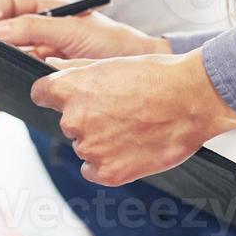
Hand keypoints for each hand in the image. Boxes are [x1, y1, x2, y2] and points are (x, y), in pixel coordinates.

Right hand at [0, 0, 170, 60]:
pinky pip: (25, 71)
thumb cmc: (111, 43)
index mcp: (50, 11)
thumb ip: (34, 27)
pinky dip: (15, 74)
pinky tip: (10, 80)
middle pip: (8, 29)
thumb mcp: (71, 31)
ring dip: (3, 58)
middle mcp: (45, 29)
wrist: (137, 67)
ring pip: (14, 52)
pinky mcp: (50, 73)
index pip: (10, 6)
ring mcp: (47, 51)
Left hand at [30, 51, 235, 185]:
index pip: (41, 94)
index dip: (55, 94)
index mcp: (70, 88)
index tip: (70, 97)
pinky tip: (132, 148)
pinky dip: (110, 163)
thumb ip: (75, 69)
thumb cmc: (158, 75)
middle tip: (121, 111)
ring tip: (134, 127)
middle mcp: (74, 119)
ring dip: (102, 141)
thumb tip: (50, 66)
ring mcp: (91, 148)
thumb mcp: (112, 62)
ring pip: (85, 146)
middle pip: (68, 123)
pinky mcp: (108, 173)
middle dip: (88, 118)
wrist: (194, 98)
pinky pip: (94, 170)